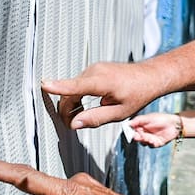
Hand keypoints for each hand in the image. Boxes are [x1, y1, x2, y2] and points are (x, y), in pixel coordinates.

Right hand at [42, 62, 156, 129]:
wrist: (149, 76)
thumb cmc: (138, 94)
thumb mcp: (119, 113)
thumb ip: (96, 118)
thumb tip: (74, 124)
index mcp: (103, 82)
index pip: (76, 86)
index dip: (58, 87)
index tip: (44, 84)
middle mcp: (96, 71)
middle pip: (70, 92)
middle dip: (66, 110)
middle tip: (71, 125)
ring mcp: (94, 68)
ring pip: (73, 88)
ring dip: (71, 103)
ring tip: (80, 117)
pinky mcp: (94, 69)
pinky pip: (78, 84)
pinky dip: (77, 96)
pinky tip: (84, 106)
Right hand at [126, 113, 180, 147]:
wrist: (174, 124)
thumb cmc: (161, 119)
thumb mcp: (148, 118)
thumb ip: (137, 120)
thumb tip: (127, 124)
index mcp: (141, 126)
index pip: (132, 130)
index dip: (131, 132)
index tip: (130, 133)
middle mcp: (144, 133)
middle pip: (137, 138)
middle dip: (137, 137)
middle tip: (138, 136)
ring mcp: (150, 139)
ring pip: (143, 143)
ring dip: (145, 141)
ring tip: (148, 138)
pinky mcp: (156, 143)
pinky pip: (151, 146)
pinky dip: (151, 144)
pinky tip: (154, 141)